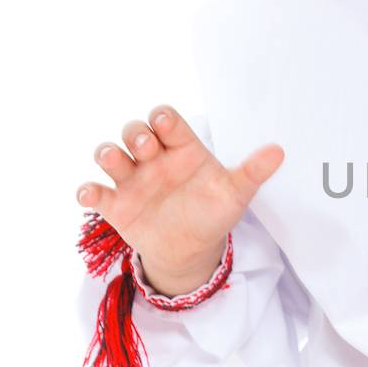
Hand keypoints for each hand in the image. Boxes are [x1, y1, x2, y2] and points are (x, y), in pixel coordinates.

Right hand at [76, 105, 283, 295]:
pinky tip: (90, 195)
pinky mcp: (116, 204)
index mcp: (182, 149)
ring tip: (114, 160)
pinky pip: (95, 192)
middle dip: (136, 135)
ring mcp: (132, 180)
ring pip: (110, 155)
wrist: (192, 248)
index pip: (168, 122)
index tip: (163, 121)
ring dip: (108, 153)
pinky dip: (87, 192)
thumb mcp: (235, 193)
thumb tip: (280, 152)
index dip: (162, 118)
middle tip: (146, 148)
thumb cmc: (212, 212)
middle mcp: (153, 159)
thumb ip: (253, 172)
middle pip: (135, 132)